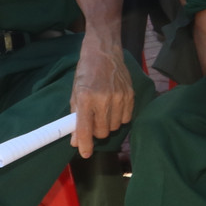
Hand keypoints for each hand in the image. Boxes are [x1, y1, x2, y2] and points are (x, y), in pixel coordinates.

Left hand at [69, 37, 135, 157]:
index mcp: (86, 98)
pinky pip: (126, 119)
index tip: (85, 153)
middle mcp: (103, 99)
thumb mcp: (75, 92)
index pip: (85, 129)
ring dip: (107, 125)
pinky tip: (114, 108)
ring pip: (114, 127)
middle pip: (102, 132)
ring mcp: (119, 97)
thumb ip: (76, 116)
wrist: (104, 51)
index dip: (85, 145)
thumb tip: (77, 140)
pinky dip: (119, 118)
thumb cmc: (86, 72)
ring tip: (103, 112)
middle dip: (95, 132)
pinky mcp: (130, 95)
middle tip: (92, 122)